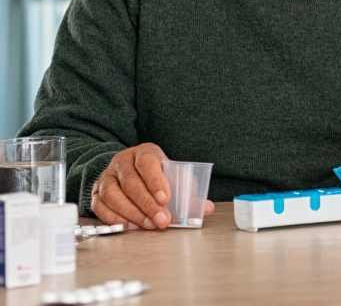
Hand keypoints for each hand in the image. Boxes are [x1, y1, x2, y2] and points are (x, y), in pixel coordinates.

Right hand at [90, 143, 213, 229]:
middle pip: (131, 183)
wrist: (128, 169)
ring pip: (113, 195)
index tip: (165, 199)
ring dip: (132, 213)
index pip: (148, 164)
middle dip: (147, 204)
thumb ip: (189, 191)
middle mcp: (122, 162)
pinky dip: (115, 218)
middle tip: (162, 220)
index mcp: (144, 153)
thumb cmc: (155, 173)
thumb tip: (206, 208)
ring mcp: (107, 177)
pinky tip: (130, 226)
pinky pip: (101, 206)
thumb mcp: (173, 175)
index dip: (156, 182)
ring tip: (148, 225)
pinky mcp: (97, 192)